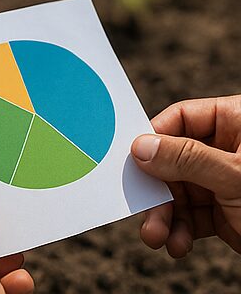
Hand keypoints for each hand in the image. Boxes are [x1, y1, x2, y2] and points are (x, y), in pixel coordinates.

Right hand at [132, 95, 240, 256]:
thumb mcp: (236, 176)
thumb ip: (187, 158)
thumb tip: (140, 146)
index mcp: (237, 123)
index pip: (184, 118)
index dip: (155, 136)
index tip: (133, 157)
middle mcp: (228, 150)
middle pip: (175, 159)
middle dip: (158, 189)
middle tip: (142, 209)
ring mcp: (226, 183)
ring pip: (180, 192)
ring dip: (165, 216)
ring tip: (158, 238)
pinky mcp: (227, 215)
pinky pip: (193, 217)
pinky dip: (181, 232)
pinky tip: (178, 246)